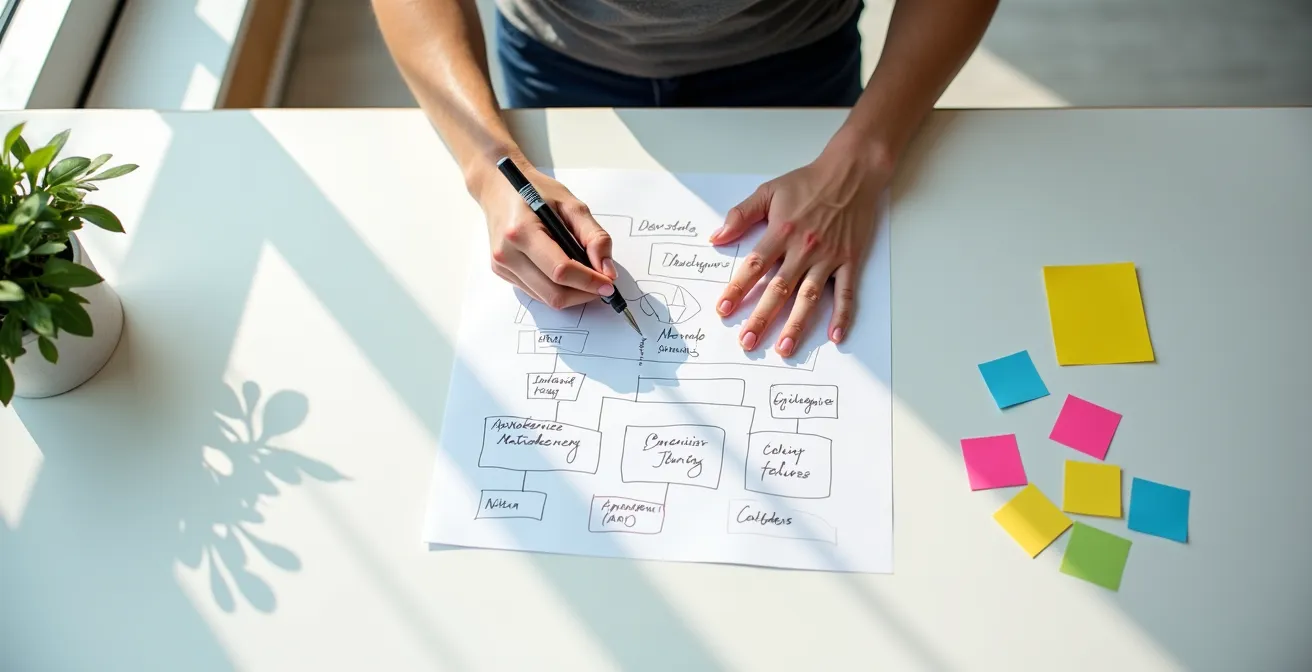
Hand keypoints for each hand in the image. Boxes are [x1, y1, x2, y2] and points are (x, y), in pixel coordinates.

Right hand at [475, 162, 617, 308]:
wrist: (499, 187)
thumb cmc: (535, 191)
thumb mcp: (571, 205)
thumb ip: (594, 236)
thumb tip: (607, 270)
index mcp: (522, 231)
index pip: (560, 270)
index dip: (589, 281)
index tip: (609, 283)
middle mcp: (507, 253)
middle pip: (554, 293)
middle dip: (583, 294)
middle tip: (602, 284)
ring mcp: (502, 266)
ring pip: (546, 299)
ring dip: (572, 294)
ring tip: (586, 276)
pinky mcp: (502, 273)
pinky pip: (536, 293)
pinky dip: (557, 289)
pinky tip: (566, 273)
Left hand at [710, 144, 888, 355]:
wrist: (852, 172)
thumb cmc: (809, 182)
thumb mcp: (769, 191)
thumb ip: (741, 215)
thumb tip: (716, 237)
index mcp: (781, 232)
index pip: (754, 266)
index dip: (737, 289)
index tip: (723, 309)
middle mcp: (804, 249)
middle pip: (779, 289)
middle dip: (761, 318)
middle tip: (748, 342)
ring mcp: (828, 258)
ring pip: (809, 297)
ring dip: (796, 324)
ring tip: (785, 348)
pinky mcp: (849, 261)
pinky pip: (847, 293)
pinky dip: (842, 315)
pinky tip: (835, 336)